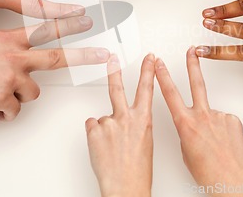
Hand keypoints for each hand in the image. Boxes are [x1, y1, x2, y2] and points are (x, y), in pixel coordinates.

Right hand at [0, 19, 109, 119]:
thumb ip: (4, 44)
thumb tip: (18, 50)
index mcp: (8, 39)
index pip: (45, 29)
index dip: (68, 25)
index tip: (85, 20)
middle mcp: (13, 57)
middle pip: (56, 58)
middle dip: (83, 56)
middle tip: (102, 54)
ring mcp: (9, 78)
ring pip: (33, 92)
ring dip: (21, 95)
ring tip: (1, 93)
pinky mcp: (2, 99)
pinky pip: (13, 110)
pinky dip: (5, 112)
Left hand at [85, 54, 154, 196]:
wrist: (125, 186)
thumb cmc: (138, 170)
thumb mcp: (145, 141)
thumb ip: (135, 125)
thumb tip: (123, 120)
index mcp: (144, 119)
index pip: (147, 88)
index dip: (148, 71)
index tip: (149, 59)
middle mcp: (127, 117)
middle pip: (118, 88)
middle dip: (115, 71)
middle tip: (112, 59)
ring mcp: (109, 122)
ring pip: (103, 118)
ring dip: (105, 130)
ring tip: (111, 146)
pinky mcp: (94, 130)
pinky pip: (92, 127)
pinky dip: (95, 136)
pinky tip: (102, 148)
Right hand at [155, 47, 242, 196]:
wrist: (234, 179)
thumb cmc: (209, 172)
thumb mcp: (186, 152)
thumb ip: (187, 133)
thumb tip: (192, 127)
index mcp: (185, 124)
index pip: (170, 94)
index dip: (162, 77)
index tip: (158, 65)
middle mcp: (202, 116)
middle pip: (195, 84)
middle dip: (192, 65)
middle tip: (191, 51)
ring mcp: (219, 116)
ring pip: (211, 114)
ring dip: (211, 125)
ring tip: (215, 143)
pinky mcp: (233, 120)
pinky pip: (224, 122)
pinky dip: (223, 131)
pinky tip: (225, 143)